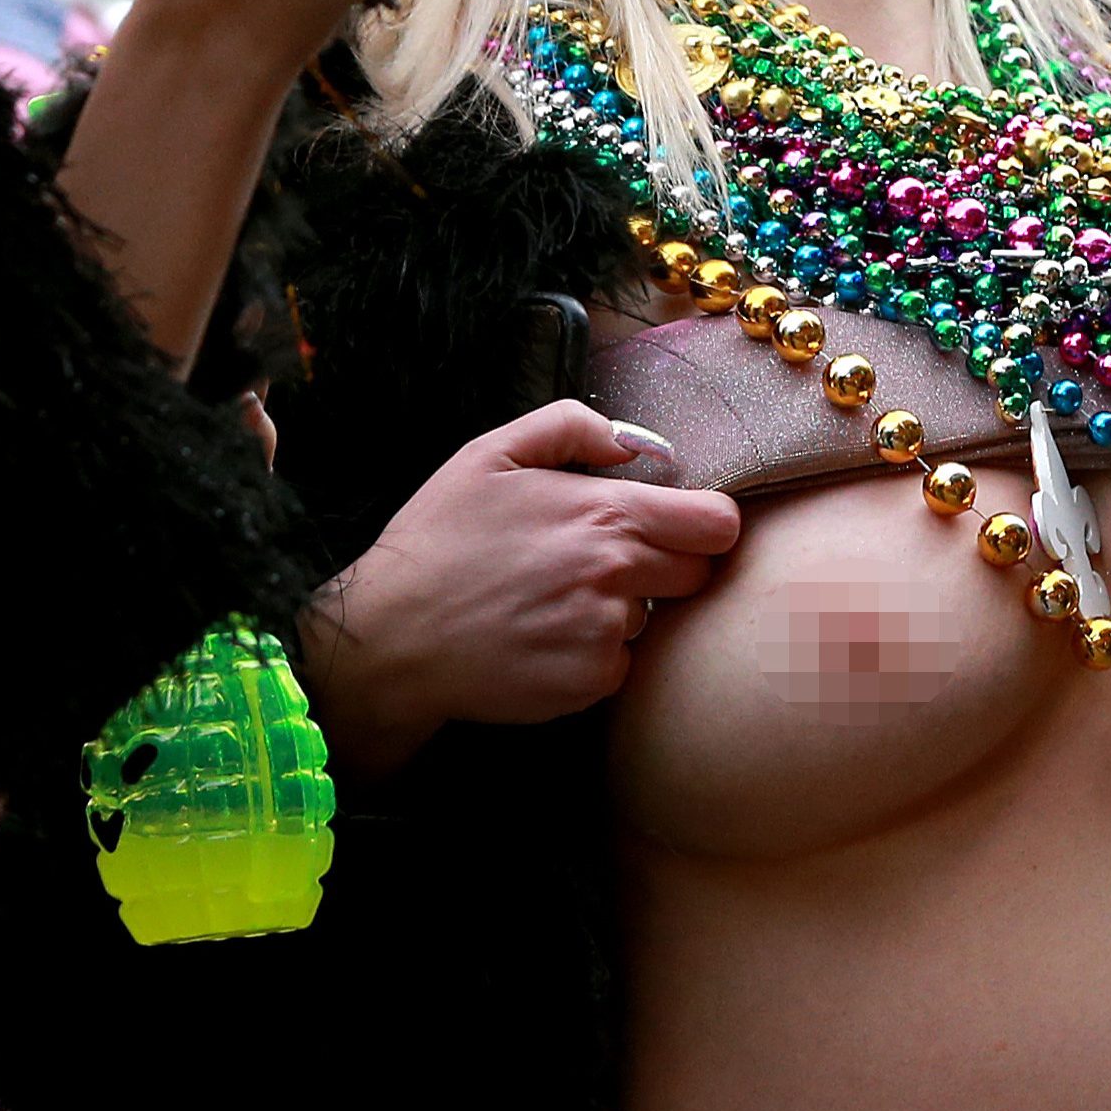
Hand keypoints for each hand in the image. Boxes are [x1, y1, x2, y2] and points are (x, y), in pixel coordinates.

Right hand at [302, 400, 738, 776]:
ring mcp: (606, 635)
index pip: (718, 525)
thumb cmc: (439, 540)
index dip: (703, 524)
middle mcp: (618, 577)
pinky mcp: (589, 683)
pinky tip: (541, 639)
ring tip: (553, 603)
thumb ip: (571, 427)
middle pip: (698, 576)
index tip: (674, 526)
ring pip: (652, 621)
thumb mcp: (490, 454)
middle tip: (604, 565)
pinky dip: (590, 655)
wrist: (392, 636)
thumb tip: (634, 446)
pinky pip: (618, 665)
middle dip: (666, 567)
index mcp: (606, 515)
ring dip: (620, 612)